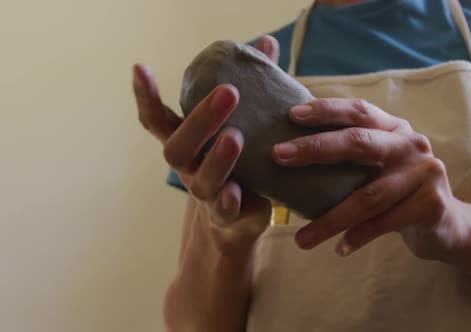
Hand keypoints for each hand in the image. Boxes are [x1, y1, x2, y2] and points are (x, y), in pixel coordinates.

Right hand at [133, 35, 279, 253]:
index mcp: (188, 143)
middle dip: (201, 119)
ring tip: (234, 137)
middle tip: (229, 92)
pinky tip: (236, 191)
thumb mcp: (243, 124)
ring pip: (202, 178)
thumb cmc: (239, 162)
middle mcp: (190, 167)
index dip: (146, 97)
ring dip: (217, 158)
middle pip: (179, 146)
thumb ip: (253, 86)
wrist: (238, 221)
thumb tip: (265, 42)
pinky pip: (222, 211)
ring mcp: (206, 193)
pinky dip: (228, 201)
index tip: (139, 67)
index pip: (157, 120)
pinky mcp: (227, 216)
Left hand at [272, 98, 465, 260]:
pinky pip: (384, 223)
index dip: (325, 110)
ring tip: (302, 239)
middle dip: (315, 148)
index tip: (291, 115)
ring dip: (330, 219)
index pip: (358, 110)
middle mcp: (410, 144)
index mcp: (394, 128)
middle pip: (358, 142)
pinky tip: (339, 249)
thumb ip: (351, 157)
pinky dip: (358, 237)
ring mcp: (424, 172)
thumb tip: (291, 154)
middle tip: (278, 156)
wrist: (447, 225)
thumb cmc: (398, 192)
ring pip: (367, 196)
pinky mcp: (432, 204)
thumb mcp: (379, 166)